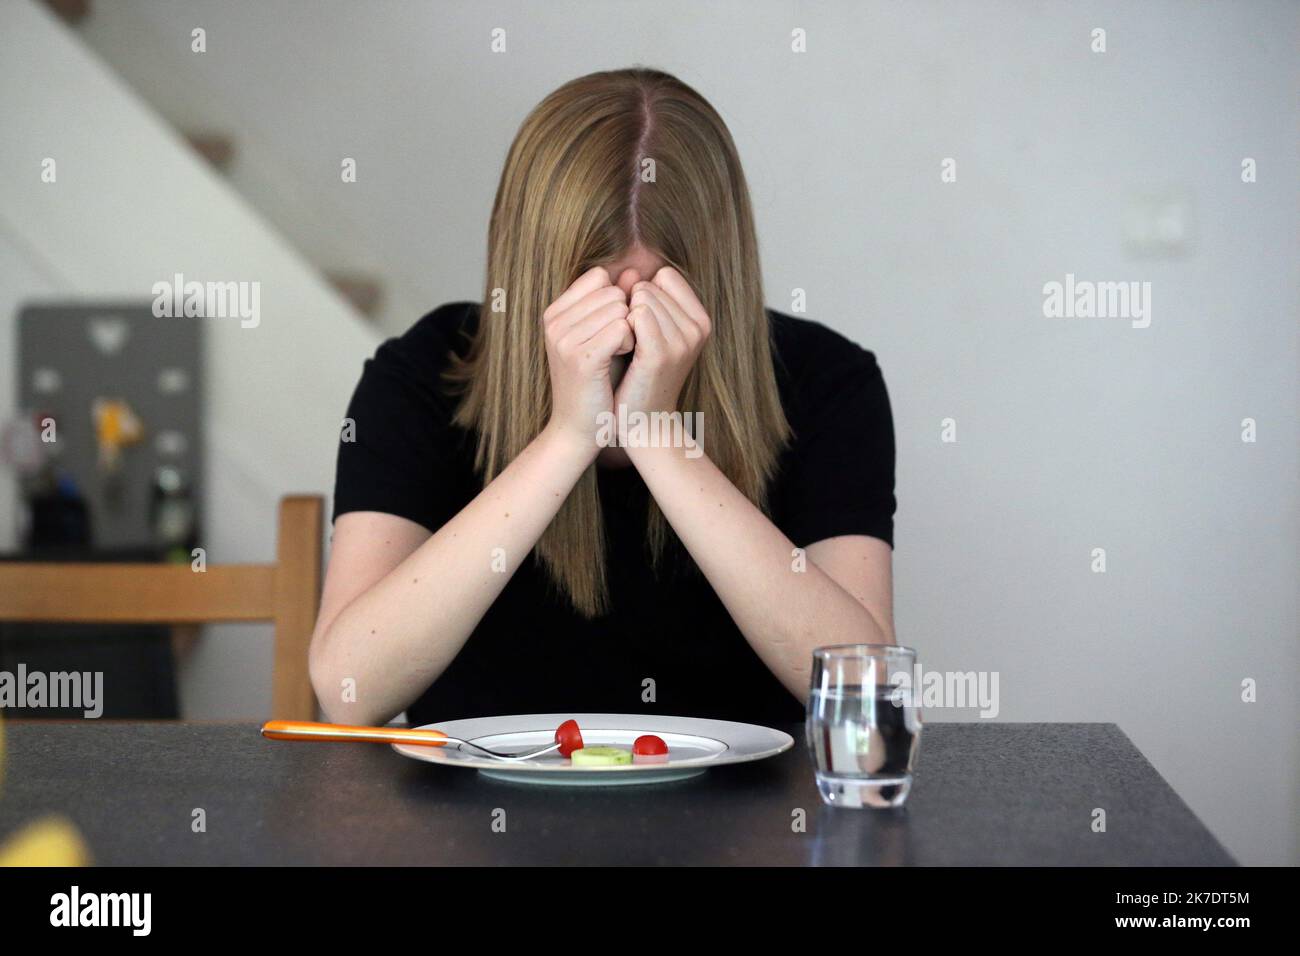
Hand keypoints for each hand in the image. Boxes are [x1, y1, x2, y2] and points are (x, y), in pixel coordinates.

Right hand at [541, 266, 635, 450]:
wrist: (580, 426)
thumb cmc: (596, 381)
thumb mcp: (602, 334)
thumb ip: (615, 301)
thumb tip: (634, 271)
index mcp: (555, 312)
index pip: (599, 277)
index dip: (616, 298)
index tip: (613, 326)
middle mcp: (554, 321)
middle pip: (612, 291)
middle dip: (626, 314)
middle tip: (619, 344)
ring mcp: (564, 339)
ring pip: (619, 308)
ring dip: (630, 330)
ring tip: (620, 353)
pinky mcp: (581, 357)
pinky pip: (622, 328)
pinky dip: (630, 342)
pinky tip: (624, 357)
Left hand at [615, 267, 711, 416]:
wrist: (643, 421)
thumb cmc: (641, 375)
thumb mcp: (651, 332)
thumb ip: (645, 298)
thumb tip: (627, 268)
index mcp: (700, 320)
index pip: (665, 276)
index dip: (642, 293)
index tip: (638, 322)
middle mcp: (698, 328)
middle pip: (650, 286)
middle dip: (631, 306)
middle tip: (629, 339)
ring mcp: (682, 341)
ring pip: (641, 298)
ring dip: (623, 318)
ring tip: (626, 347)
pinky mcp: (660, 355)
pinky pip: (636, 316)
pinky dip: (620, 327)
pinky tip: (620, 349)